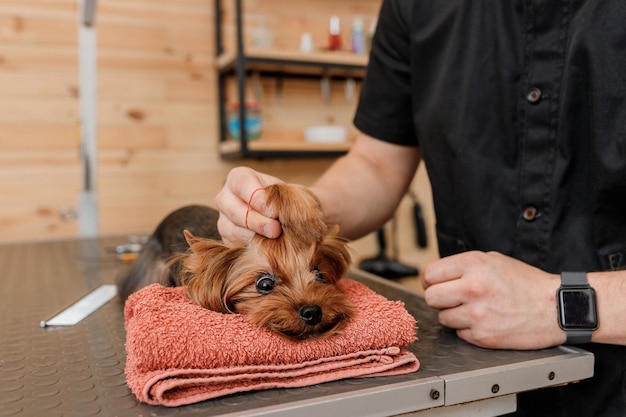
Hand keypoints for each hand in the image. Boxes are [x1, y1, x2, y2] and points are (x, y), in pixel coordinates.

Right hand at [214, 167, 283, 245]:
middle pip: (235, 210)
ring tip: (274, 238)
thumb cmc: (283, 200)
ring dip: (255, 237)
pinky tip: (266, 246)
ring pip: (232, 230)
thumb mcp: (285, 192)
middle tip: (276, 230)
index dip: (257, 198)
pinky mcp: (226, 239)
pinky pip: (235, 245)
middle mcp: (225, 197)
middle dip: (257, 222)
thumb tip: (276, 212)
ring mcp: (223, 219)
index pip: (241, 184)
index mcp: (238, 178)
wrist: (283, 216)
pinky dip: (251, 247)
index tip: (274, 211)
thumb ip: (283, 198)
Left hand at [422, 251, 565, 349]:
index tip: (437, 284)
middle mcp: (472, 288)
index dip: (431, 281)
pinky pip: (459, 333)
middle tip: (452, 298)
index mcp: (473, 264)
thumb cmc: (526, 283)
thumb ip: (463, 266)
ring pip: (442, 318)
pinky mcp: (482, 336)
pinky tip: (485, 321)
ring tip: (474, 309)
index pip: (429, 275)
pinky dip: (468, 329)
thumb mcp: (493, 260)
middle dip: (439, 298)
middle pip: (430, 297)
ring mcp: (476, 314)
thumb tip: (437, 276)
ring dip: (453, 315)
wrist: (555, 308)